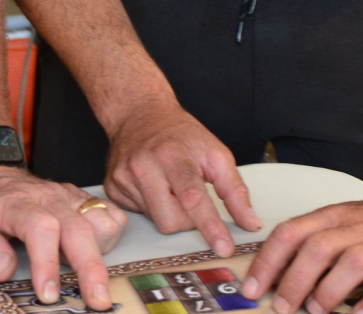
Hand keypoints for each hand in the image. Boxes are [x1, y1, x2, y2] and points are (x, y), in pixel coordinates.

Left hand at [0, 165, 127, 309]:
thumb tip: (4, 269)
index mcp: (15, 202)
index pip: (40, 228)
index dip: (47, 263)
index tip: (48, 295)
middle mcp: (46, 196)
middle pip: (78, 228)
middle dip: (90, 268)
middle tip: (96, 301)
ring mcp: (65, 196)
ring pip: (100, 219)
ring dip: (102, 252)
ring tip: (90, 278)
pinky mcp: (77, 199)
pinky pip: (108, 213)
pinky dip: (109, 235)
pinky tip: (94, 253)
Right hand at [103, 103, 261, 255]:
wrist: (138, 113)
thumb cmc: (180, 134)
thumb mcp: (215, 152)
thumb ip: (235, 190)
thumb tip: (250, 223)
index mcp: (172, 155)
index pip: (193, 198)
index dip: (210, 226)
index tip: (224, 248)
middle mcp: (143, 165)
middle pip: (171, 221)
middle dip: (188, 220)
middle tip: (191, 197)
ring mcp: (123, 176)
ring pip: (155, 221)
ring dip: (170, 211)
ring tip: (169, 185)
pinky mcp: (112, 186)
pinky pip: (138, 215)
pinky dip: (152, 207)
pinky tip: (152, 186)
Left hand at [243, 198, 362, 313]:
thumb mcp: (341, 228)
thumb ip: (311, 245)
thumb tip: (274, 277)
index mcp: (331, 216)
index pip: (291, 232)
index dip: (268, 260)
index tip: (252, 288)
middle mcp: (356, 225)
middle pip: (318, 248)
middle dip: (294, 280)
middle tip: (281, 307)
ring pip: (352, 262)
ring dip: (330, 290)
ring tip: (316, 311)